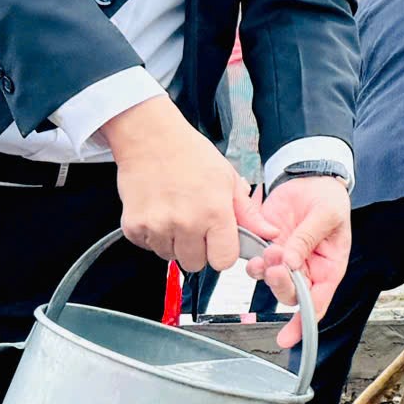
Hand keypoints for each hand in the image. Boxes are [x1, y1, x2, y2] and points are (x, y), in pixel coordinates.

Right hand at [104, 96, 266, 274]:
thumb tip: (270, 233)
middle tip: (195, 225)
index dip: (222, 253)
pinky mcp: (133, 226)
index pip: (223, 261)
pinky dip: (152, 235)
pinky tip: (159, 212)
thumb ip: (249, 213)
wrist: (151, 139)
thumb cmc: (191, 155)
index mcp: (215, 212)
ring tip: (176, 214)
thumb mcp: (229, 180)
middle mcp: (186, 223)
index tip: (218, 242)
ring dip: (174, 242)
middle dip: (197, 250)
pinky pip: (147, 246)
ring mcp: (157, 226)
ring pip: (169, 256)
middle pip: (194, 265)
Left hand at [247, 174, 351, 348]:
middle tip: (276, 266)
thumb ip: (308, 238)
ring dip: (266, 273)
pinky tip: (256, 253)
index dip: (304, 322)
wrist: (309, 179)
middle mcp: (307, 270)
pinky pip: (258, 265)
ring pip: (272, 282)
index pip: (318, 302)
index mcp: (329, 268)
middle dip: (281, 285)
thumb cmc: (328, 198)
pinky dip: (254, 262)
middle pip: (292, 294)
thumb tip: (292, 261)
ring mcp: (287, 261)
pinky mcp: (269, 249)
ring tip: (269, 251)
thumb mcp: (327, 215)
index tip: (288, 337)